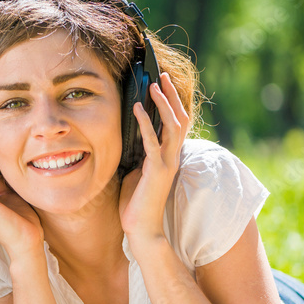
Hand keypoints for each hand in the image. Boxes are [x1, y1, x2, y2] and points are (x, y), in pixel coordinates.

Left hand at [119, 72, 190, 242]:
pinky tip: (138, 108)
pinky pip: (153, 141)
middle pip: (180, 119)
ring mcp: (168, 163)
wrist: (141, 228)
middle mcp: (173, 157)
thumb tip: (123, 136)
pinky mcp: (157, 171)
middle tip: (161, 75)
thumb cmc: (135, 202)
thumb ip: (136, 153)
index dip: (171, 103)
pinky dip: (146, 123)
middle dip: (171, 95)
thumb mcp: (134, 170)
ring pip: (172, 126)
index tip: (161, 83)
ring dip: (163, 103)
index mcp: (169, 156)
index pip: (176, 124)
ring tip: (153, 85)